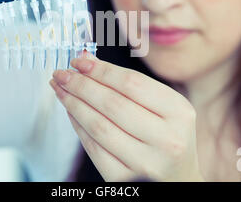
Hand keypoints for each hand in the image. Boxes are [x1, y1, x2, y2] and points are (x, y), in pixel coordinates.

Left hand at [49, 53, 203, 181]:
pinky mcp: (125, 179)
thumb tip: (87, 61)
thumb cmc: (168, 136)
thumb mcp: (164, 107)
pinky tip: (71, 112)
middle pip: (112, 104)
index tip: (79, 60)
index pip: (132, 83)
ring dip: (73, 104)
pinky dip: (78, 126)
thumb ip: (130, 84)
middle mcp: (167, 140)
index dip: (100, 70)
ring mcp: (146, 163)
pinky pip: (93, 148)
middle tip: (62, 73)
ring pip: (98, 126)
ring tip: (61, 89)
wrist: (178, 179)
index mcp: (179, 113)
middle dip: (81, 85)